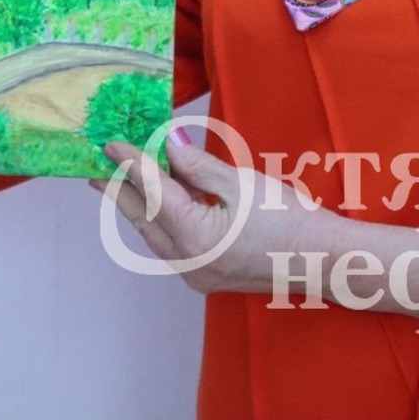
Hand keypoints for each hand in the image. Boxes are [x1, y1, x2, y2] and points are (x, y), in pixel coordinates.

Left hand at [93, 130, 334, 295]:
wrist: (320, 258)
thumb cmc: (287, 218)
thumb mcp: (240, 182)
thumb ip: (198, 166)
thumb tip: (167, 147)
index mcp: (195, 237)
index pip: (153, 192)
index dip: (131, 164)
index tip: (111, 144)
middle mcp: (187, 262)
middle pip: (144, 219)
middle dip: (121, 191)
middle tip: (98, 167)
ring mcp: (195, 274)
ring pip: (154, 234)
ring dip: (139, 205)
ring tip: (121, 180)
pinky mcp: (205, 276)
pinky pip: (171, 244)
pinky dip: (161, 219)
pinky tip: (158, 200)